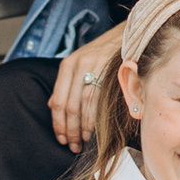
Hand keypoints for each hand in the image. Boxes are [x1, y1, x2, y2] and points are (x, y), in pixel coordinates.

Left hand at [48, 26, 123, 153]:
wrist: (127, 34)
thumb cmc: (102, 53)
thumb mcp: (78, 62)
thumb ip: (65, 84)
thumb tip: (52, 106)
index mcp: (68, 65)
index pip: (58, 101)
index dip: (58, 124)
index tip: (61, 138)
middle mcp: (79, 65)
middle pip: (70, 107)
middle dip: (70, 131)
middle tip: (73, 146)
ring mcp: (96, 68)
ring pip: (85, 107)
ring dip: (83, 129)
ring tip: (83, 142)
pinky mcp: (112, 72)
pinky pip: (102, 101)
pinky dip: (97, 120)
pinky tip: (96, 131)